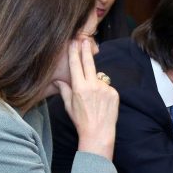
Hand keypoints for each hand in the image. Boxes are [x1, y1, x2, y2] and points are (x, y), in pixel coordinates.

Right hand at [55, 39, 118, 159]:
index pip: (76, 66)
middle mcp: (93, 85)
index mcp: (79, 87)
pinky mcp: (114, 93)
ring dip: (95, 82)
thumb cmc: (81, 120)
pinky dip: (104, 90)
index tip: (74, 42)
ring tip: (93, 98)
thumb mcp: (69, 105)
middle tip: (85, 39)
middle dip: (86, 50)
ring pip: (99, 78)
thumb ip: (64, 90)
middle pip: (89, 63)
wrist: (98, 132)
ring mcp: (105, 88)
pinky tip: (101, 102)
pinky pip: (107, 87)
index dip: (74, 53)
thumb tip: (58, 80)